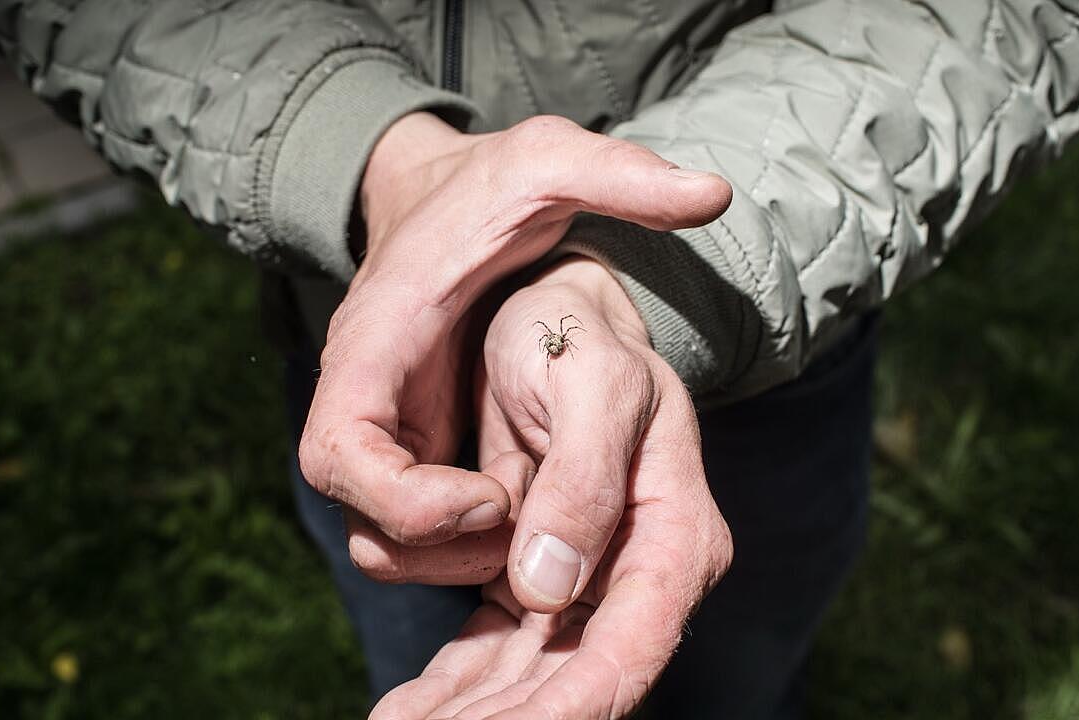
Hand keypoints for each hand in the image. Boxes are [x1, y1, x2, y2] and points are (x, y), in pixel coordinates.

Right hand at [297, 113, 730, 573]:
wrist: (436, 199)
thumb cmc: (482, 188)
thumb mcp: (545, 164)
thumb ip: (618, 176)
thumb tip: (714, 192)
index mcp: (373, 346)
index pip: (336, 456)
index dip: (403, 502)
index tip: (491, 494)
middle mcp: (367, 404)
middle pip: (364, 524)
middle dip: (444, 548)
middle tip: (533, 521)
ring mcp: (391, 435)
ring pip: (390, 543)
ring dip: (464, 558)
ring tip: (546, 521)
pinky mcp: (420, 453)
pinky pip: (426, 535)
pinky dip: (476, 548)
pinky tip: (546, 517)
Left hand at [368, 257, 733, 718]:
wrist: (550, 317)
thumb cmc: (580, 338)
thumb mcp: (595, 383)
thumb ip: (581, 481)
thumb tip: (544, 587)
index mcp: (674, 535)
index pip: (630, 642)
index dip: (575, 702)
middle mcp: (635, 572)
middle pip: (574, 676)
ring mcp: (581, 580)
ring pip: (525, 673)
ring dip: (467, 713)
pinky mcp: (529, 575)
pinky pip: (491, 645)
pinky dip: (451, 682)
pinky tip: (404, 709)